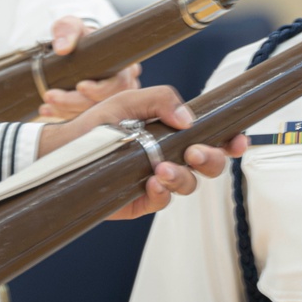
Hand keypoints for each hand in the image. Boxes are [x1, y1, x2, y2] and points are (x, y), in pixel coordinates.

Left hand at [36, 86, 246, 218]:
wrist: (63, 150)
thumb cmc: (96, 122)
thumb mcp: (128, 100)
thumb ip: (161, 100)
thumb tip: (189, 119)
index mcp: (174, 132)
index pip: (213, 136)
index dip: (231, 140)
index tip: (238, 140)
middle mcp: (172, 156)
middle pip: (210, 164)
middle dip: (211, 160)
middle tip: (194, 152)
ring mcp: (159, 180)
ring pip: (190, 184)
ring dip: (183, 178)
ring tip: (161, 171)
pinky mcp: (143, 200)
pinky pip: (165, 201)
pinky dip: (163, 193)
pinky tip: (152, 184)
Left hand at [39, 16, 140, 118]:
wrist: (75, 47)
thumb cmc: (79, 36)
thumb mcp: (72, 26)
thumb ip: (68, 30)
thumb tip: (63, 48)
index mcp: (123, 64)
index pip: (120, 83)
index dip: (100, 89)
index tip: (79, 86)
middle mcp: (121, 84)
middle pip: (105, 102)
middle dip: (75, 102)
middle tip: (51, 96)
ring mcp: (110, 98)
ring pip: (92, 113)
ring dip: (66, 110)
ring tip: (46, 104)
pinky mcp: (96, 107)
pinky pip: (83, 117)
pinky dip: (62, 114)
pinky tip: (48, 110)